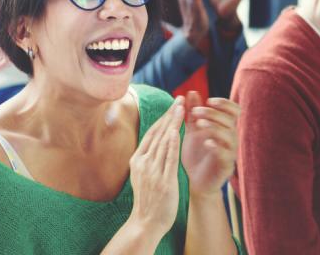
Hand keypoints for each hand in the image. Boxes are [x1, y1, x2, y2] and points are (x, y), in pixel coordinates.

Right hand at [127, 96, 185, 231]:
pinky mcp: (163, 180)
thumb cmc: (148, 200)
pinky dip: (173, 142)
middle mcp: (143, 162)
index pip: (151, 133)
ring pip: (163, 141)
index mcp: (137, 160)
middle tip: (179, 99)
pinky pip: (169, 157)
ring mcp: (152, 171)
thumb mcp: (142, 175)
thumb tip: (155, 144)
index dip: (163, 118)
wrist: (145, 222)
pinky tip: (178, 130)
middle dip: (169, 115)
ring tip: (182, 108)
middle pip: (157, 133)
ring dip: (173, 123)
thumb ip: (149, 159)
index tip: (172, 105)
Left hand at [180, 91, 238, 196]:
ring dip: (214, 127)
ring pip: (229, 135)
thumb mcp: (191, 130)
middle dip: (213, 113)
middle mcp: (230, 138)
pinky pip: (226, 154)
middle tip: (196, 112)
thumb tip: (191, 92)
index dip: (224, 103)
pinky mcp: (226, 166)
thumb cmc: (194, 154)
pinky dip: (217, 146)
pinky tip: (206, 142)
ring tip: (199, 124)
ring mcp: (230, 152)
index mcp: (224, 127)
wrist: (193, 181)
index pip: (233, 110)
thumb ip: (192, 112)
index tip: (209, 100)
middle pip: (230, 120)